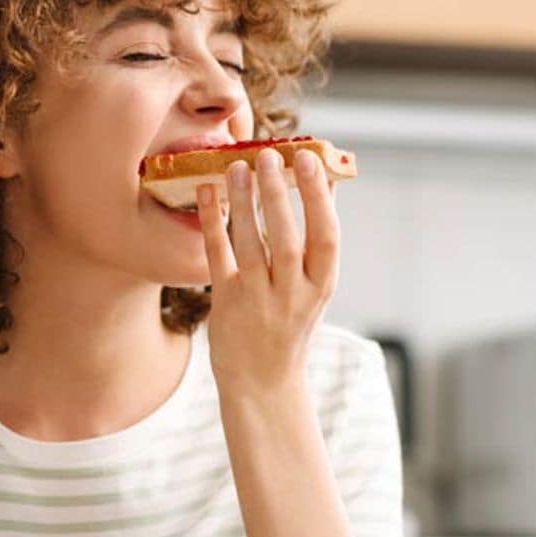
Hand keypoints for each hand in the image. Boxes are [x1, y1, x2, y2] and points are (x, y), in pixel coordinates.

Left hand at [198, 146, 339, 394]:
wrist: (264, 381)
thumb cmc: (291, 320)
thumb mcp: (315, 283)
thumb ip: (319, 234)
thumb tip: (329, 177)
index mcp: (322, 285)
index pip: (326, 236)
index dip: (319, 197)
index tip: (309, 158)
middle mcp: (293, 294)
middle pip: (285, 239)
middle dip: (277, 195)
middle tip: (267, 155)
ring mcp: (258, 301)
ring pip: (250, 245)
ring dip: (243, 203)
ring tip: (237, 167)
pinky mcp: (226, 304)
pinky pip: (218, 257)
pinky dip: (212, 223)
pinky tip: (207, 193)